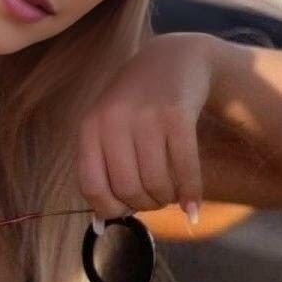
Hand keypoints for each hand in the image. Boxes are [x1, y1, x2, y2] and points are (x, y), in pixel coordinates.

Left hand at [76, 32, 216, 226]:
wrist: (173, 58)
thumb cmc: (136, 102)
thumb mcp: (108, 126)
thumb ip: (103, 167)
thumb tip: (103, 223)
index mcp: (90, 126)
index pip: (91, 186)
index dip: (108, 209)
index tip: (123, 211)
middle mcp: (114, 121)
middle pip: (128, 189)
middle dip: (144, 205)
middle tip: (154, 200)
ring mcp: (146, 117)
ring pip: (157, 183)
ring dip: (166, 199)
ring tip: (170, 194)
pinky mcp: (178, 116)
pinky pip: (186, 170)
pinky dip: (191, 194)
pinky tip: (191, 205)